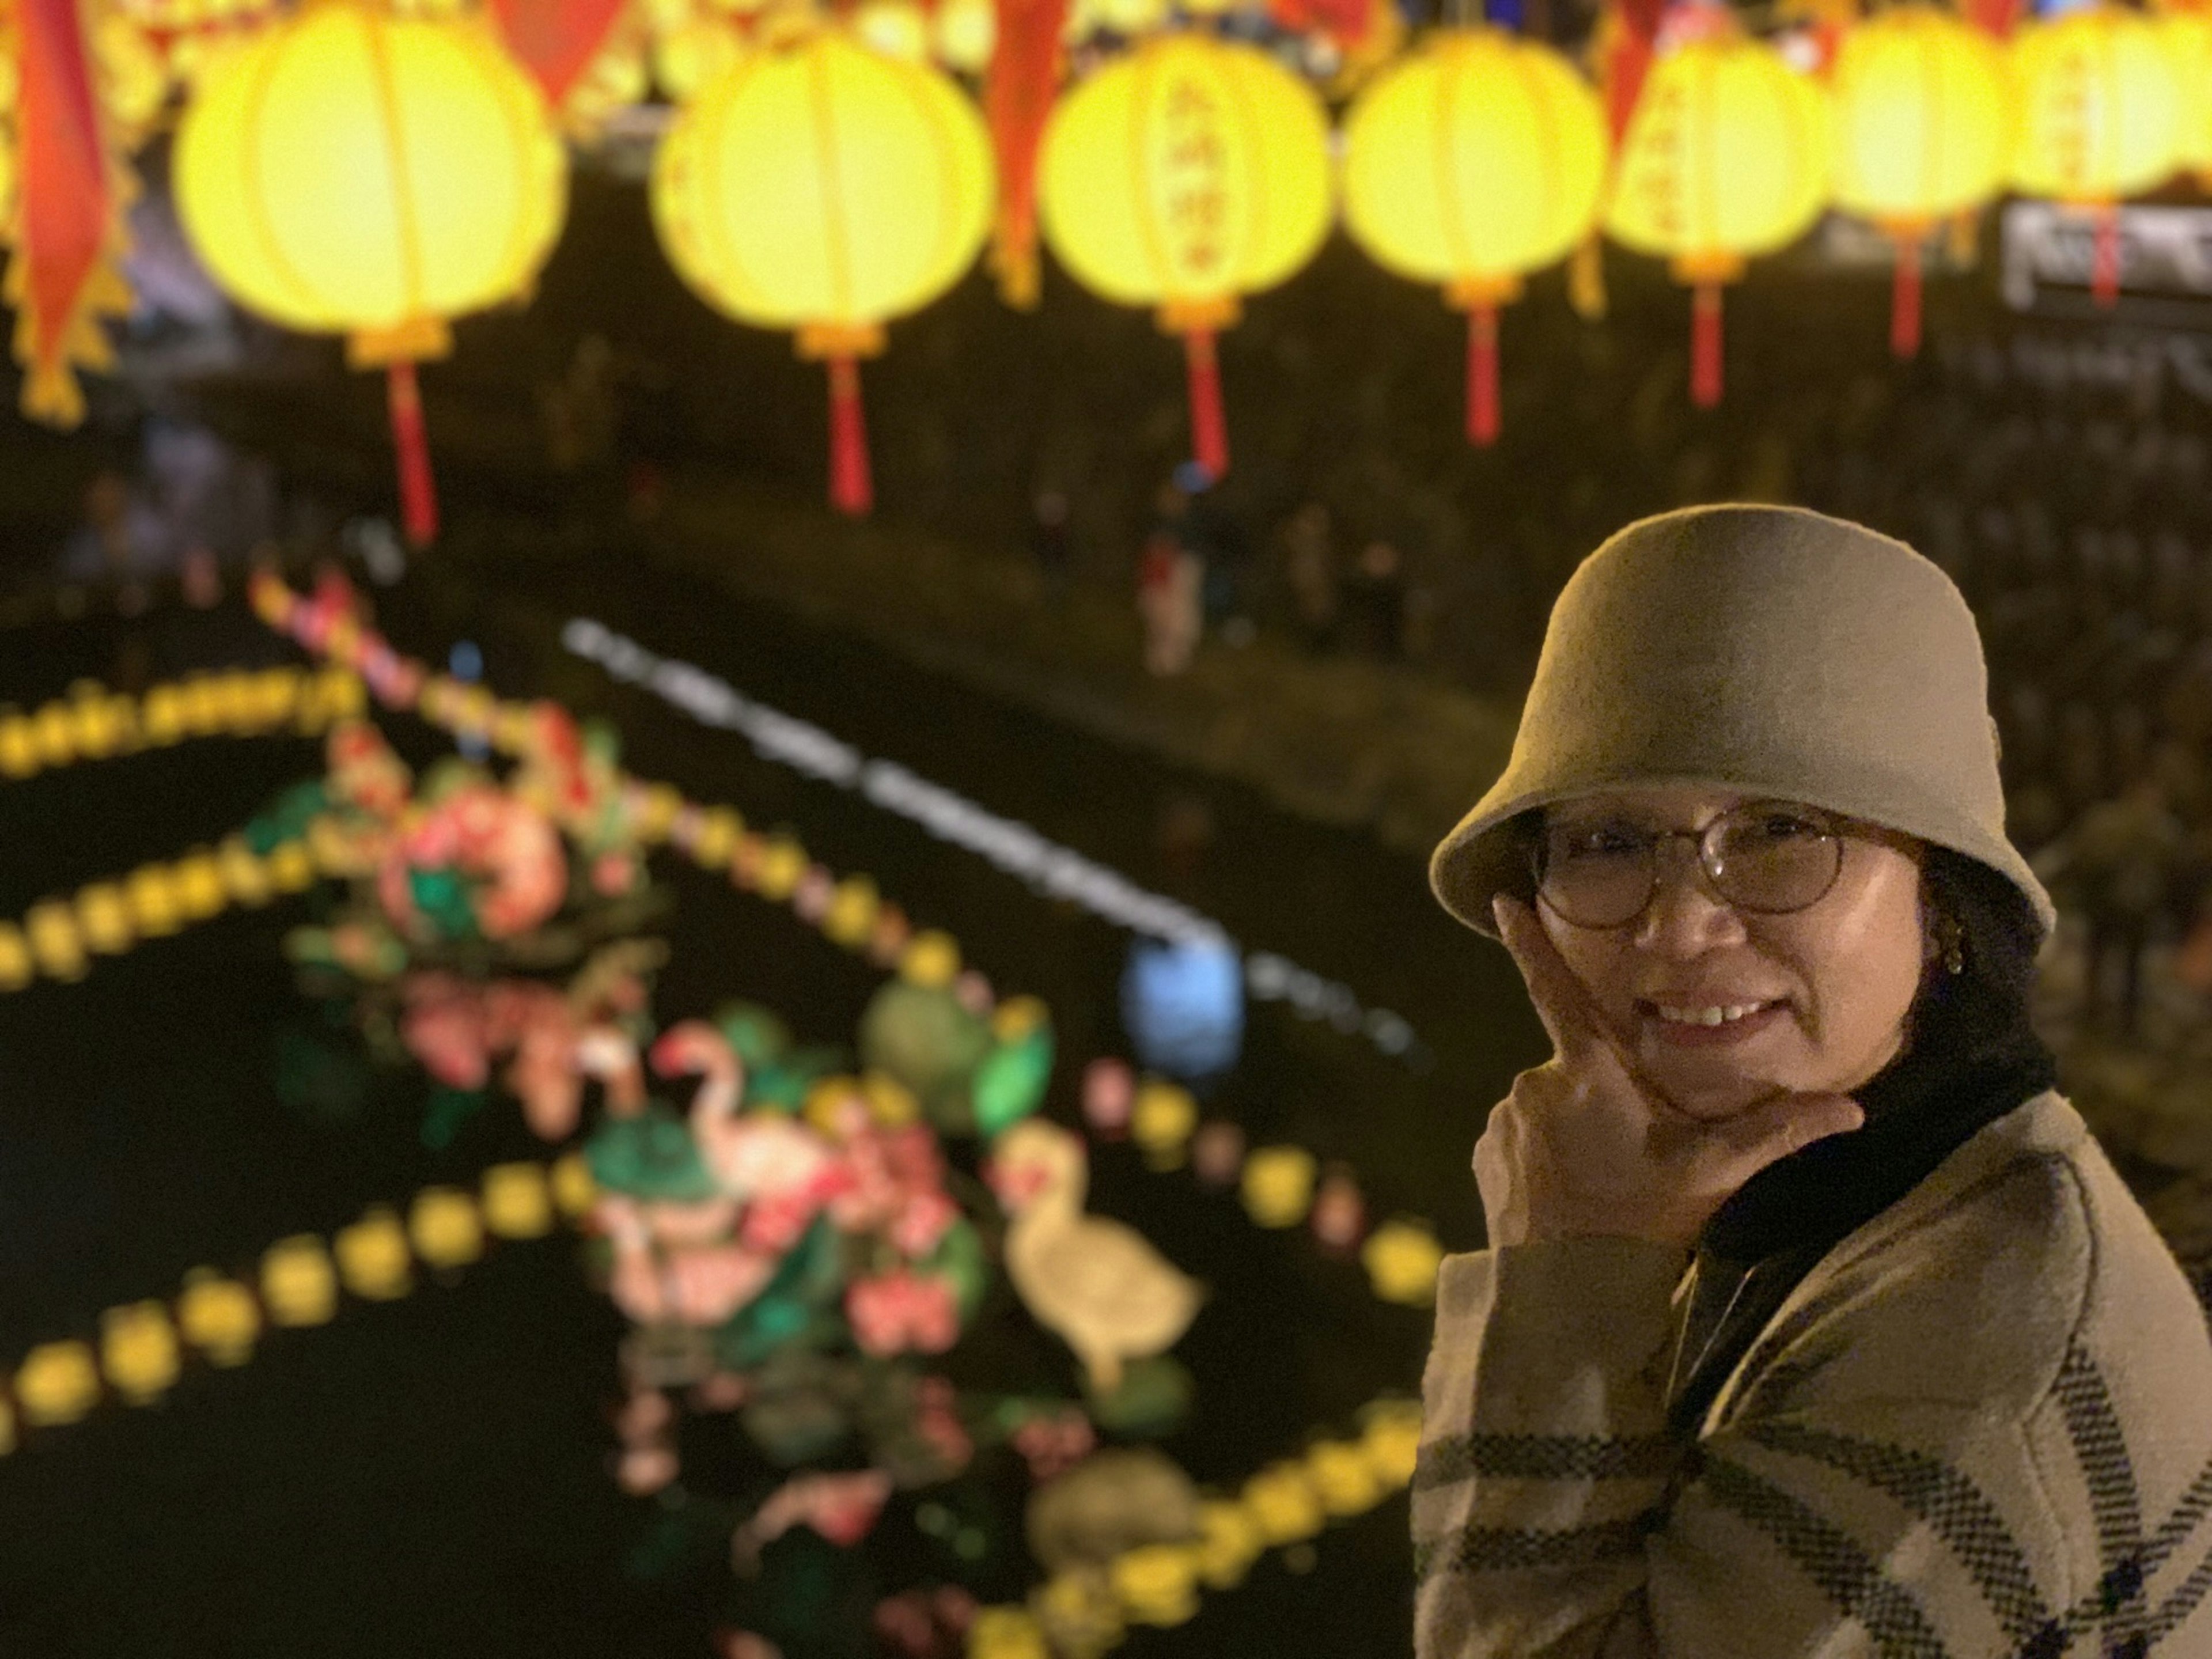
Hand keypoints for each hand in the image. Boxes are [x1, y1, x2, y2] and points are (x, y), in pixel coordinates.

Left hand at [1475, 896, 1865, 1250]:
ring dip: (1575, 1128)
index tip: (1500, 899)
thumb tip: (1853, 1110)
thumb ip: (1779, 1132)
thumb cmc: (1644, 1221)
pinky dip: (1545, 1154)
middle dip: (1606, 1096)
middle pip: (1577, 1067)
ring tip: (1604, 1181)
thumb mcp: (1715, 1172)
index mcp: (1589, 1071)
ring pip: (1549, 1104)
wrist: (1568, 1292)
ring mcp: (1505, 1119)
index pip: (1553, 989)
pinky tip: (1570, 1194)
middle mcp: (1536, 1082)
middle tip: (1634, 1152)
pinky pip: (1521, 1136)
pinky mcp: (1485, 1154)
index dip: (1529, 942)